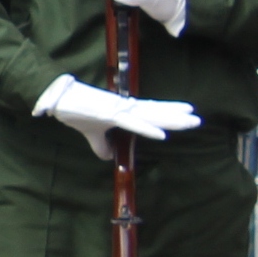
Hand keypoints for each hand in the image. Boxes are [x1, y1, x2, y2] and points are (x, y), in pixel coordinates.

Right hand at [36, 74, 200, 158]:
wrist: (58, 99)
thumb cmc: (74, 112)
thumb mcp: (91, 134)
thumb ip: (101, 145)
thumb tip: (109, 158)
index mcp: (123, 112)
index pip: (151, 112)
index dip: (168, 114)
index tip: (187, 114)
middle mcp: (126, 109)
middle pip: (156, 113)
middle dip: (177, 117)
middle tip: (198, 120)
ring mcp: (120, 110)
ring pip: (151, 116)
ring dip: (171, 120)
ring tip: (191, 120)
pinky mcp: (111, 114)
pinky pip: (133, 124)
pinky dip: (148, 129)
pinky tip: (163, 134)